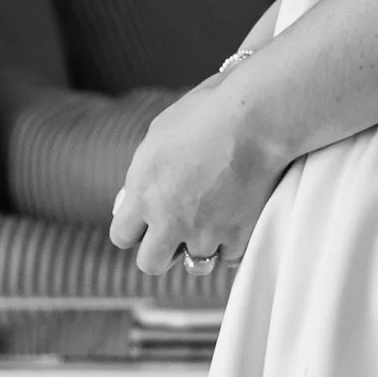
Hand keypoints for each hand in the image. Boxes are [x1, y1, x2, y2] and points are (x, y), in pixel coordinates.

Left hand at [109, 73, 279, 279]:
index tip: (147, 220)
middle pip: (151, 263)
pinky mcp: (238, 235)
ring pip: (196, 265)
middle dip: (162, 251)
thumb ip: (145, 171)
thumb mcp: (160, 134)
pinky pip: (230, 256)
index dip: (134, 229)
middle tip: (177, 232)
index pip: (122, 235)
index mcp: (143, 192)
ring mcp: (204, 232)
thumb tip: (136, 193)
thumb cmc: (208, 111)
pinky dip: (232, 244)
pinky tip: (237, 220)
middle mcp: (169, 220)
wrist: (255, 119)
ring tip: (212, 224)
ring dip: (200, 249)